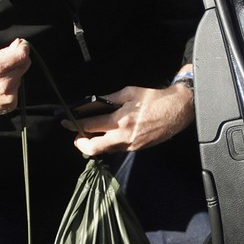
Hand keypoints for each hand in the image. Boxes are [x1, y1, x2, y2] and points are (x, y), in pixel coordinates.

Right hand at [0, 39, 30, 155]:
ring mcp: (9, 96)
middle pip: (24, 65)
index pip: (21, 55)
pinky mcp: (11, 105)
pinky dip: (10, 87)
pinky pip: (17, 89)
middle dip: (18, 60)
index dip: (23, 48)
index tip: (22, 45)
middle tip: (6, 62)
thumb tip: (16, 45)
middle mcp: (4, 84)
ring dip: (13, 74)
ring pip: (20, 77)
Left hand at [70, 81, 193, 156]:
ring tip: (90, 133)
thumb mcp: (129, 92)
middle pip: (92, 148)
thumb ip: (109, 99)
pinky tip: (107, 134)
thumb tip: (91, 103)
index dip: (74, 124)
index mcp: (121, 120)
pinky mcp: (136, 148)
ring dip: (94, 143)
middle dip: (80, 142)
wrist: (177, 111)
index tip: (66, 122)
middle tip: (76, 134)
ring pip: (104, 150)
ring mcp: (130, 145)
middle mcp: (124, 137)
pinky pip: (116, 149)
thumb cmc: (154, 99)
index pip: (90, 126)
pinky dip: (107, 143)